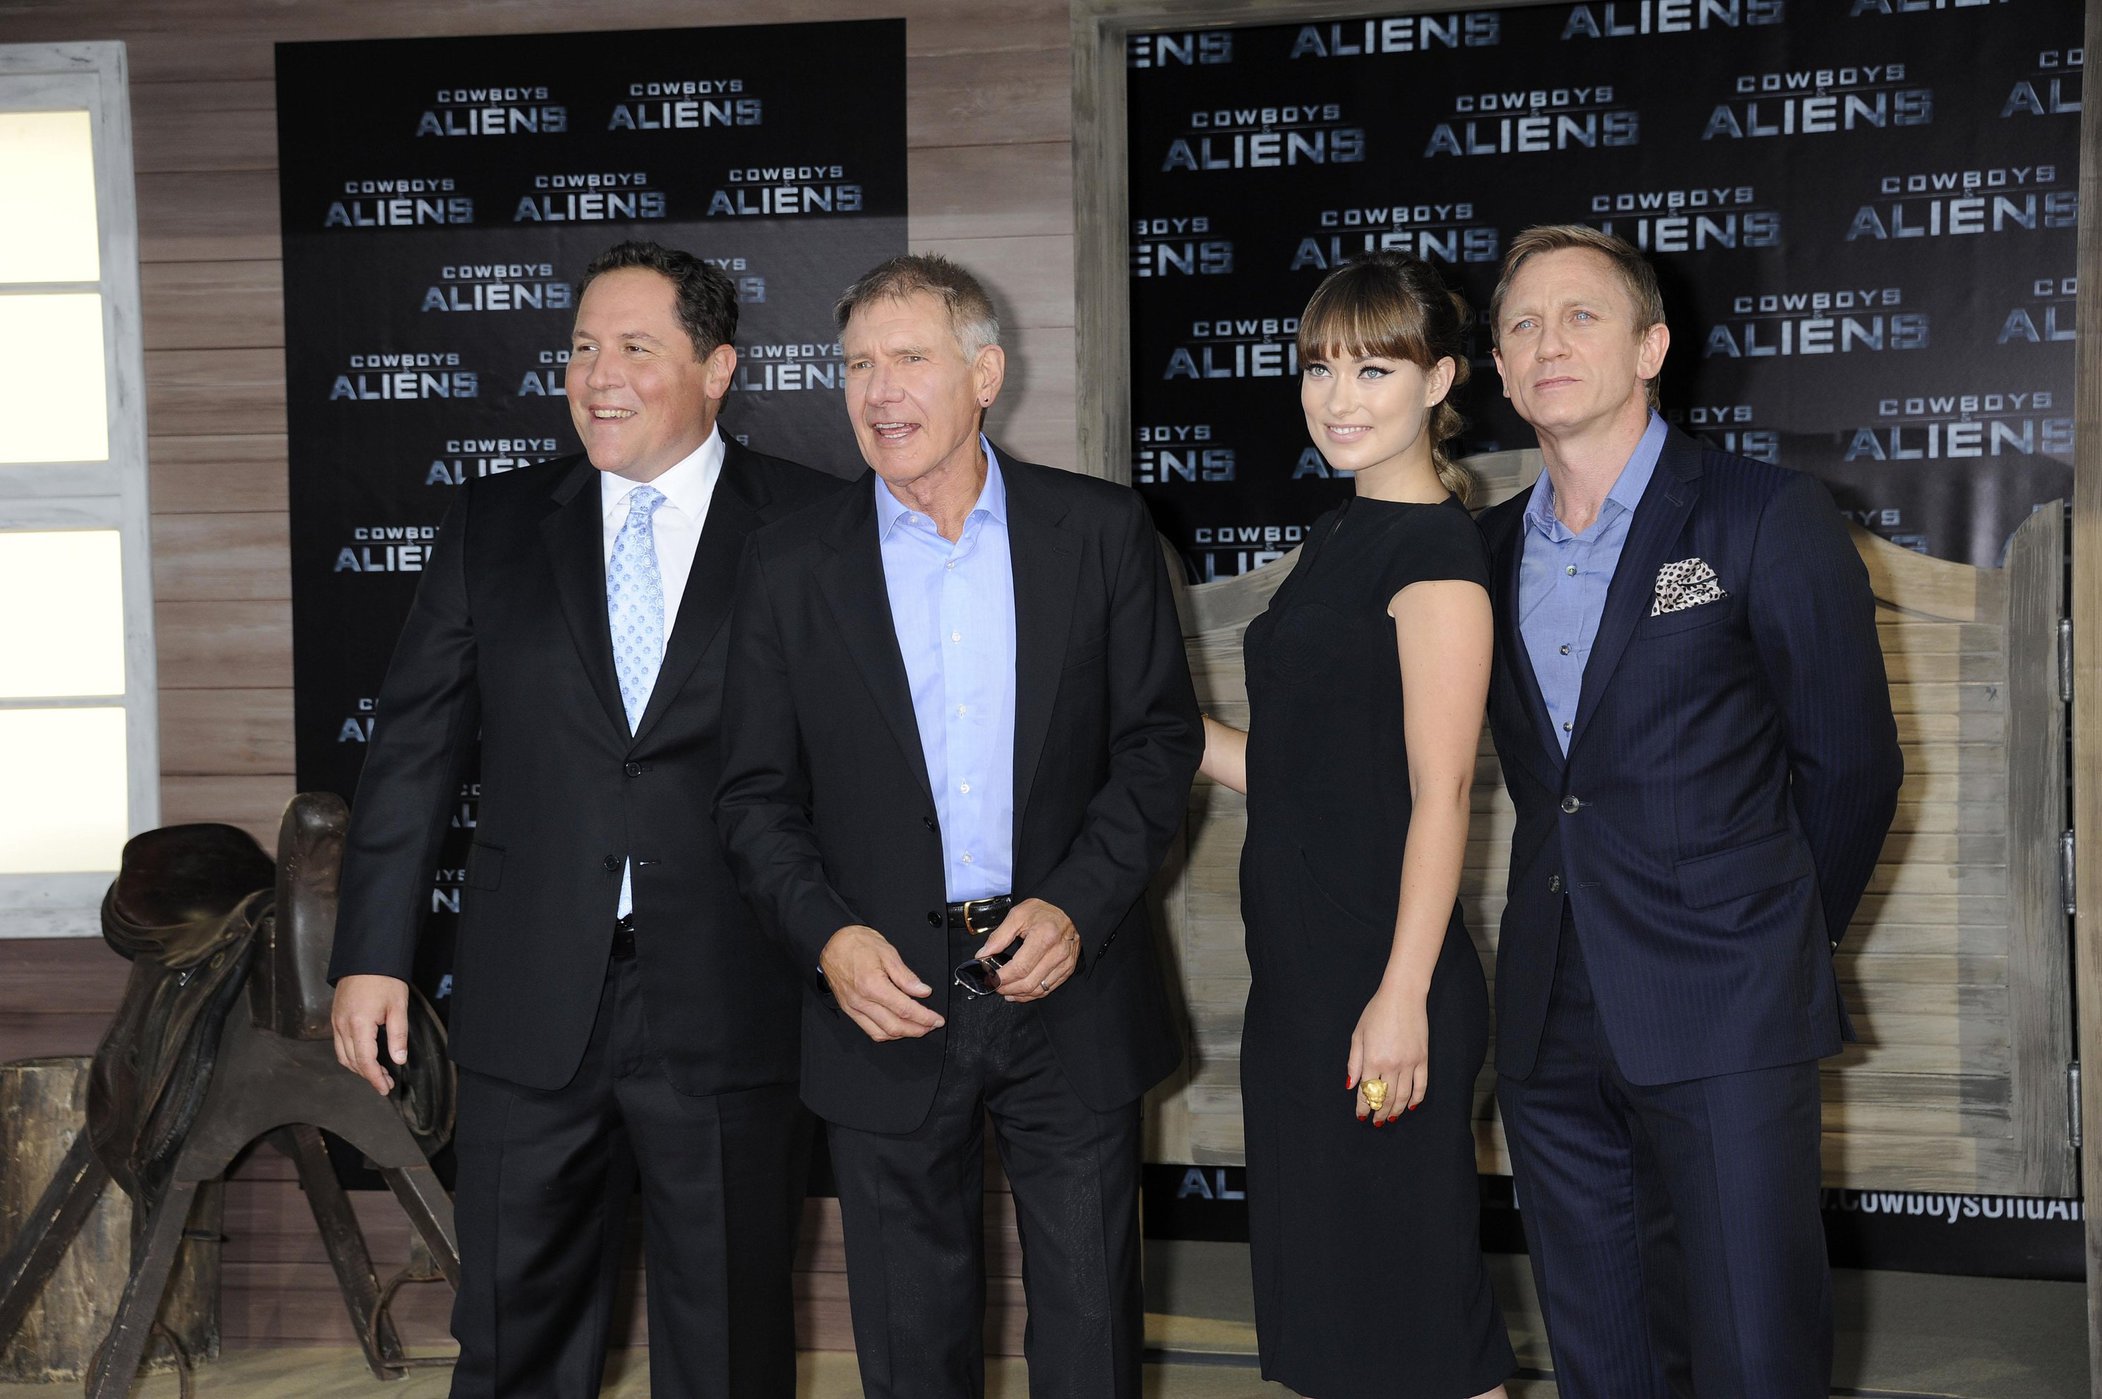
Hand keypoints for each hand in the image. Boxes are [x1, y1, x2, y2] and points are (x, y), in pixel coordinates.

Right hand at [332, 974, 411, 1094]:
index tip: (385, 1088)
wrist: (366, 957)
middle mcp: (342, 1025)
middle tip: (385, 1083)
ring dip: (358, 1067)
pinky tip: (364, 1057)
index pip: (365, 1061)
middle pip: (352, 1061)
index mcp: (359, 1024)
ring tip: (377, 1074)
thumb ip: (398, 1036)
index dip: (374, 1078)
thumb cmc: (384, 979)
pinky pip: (339, 1044)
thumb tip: (398, 1060)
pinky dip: (350, 1055)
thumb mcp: (398, 1007)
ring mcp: (336, 1021)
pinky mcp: (335, 1017)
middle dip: (368, 1076)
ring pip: (342, 1055)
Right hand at [820, 925, 945, 1041]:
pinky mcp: (849, 1010)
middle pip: (895, 1026)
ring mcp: (854, 1008)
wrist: (832, 943)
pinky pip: (869, 1030)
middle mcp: (862, 1001)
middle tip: (931, 1026)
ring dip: (902, 1035)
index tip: (936, 1019)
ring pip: (881, 1033)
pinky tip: (897, 1028)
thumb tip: (922, 991)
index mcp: (872, 985)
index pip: (905, 1009)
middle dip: (917, 1030)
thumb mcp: (887, 952)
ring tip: (918, 1028)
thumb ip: (906, 976)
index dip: (924, 1017)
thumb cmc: (857, 943)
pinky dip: (886, 1033)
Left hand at [977, 899, 1080, 1002]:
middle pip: (1028, 982)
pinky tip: (1019, 992)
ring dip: (1018, 994)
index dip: (1002, 977)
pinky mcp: (1067, 969)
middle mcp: (1057, 952)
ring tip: (1004, 990)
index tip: (990, 978)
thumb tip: (983, 954)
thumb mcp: (1017, 915)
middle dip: (1007, 988)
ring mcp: (1064, 963)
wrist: (1068, 911)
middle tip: (994, 985)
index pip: (1020, 967)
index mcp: (1044, 936)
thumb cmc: (1043, 912)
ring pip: (1038, 990)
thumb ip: (999, 936)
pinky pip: (1047, 989)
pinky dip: (1031, 994)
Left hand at [1346, 981, 1429, 1125]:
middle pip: (1385, 1098)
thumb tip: (1350, 1085)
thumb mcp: (1358, 1034)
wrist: (1403, 996)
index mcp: (1372, 1060)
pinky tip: (1411, 1107)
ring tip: (1390, 1118)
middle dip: (1379, 1112)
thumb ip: (1354, 1062)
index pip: (1367, 1092)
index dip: (1363, 1107)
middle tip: (1376, 1122)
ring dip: (1396, 1110)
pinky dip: (1416, 1099)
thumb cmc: (1377, 1012)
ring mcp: (1410, 1063)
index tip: (1361, 1116)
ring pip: (1403, 1096)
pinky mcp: (1423, 1059)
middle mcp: (1391, 1065)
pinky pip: (1421, 1085)